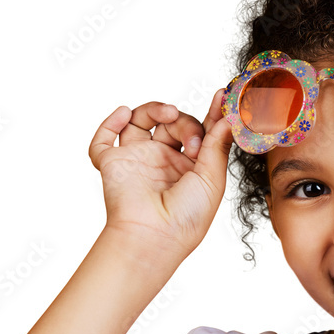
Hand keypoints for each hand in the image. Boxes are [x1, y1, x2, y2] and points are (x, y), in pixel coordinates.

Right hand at [87, 91, 233, 257]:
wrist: (155, 237)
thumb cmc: (187, 217)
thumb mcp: (212, 179)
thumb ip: (217, 145)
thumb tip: (230, 118)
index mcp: (189, 168)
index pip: (199, 132)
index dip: (210, 115)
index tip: (223, 97)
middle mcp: (162, 162)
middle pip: (172, 123)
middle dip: (185, 123)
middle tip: (192, 143)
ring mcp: (137, 161)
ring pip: (139, 121)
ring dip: (154, 109)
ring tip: (168, 114)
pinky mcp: (112, 164)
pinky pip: (103, 139)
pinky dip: (109, 123)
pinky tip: (123, 113)